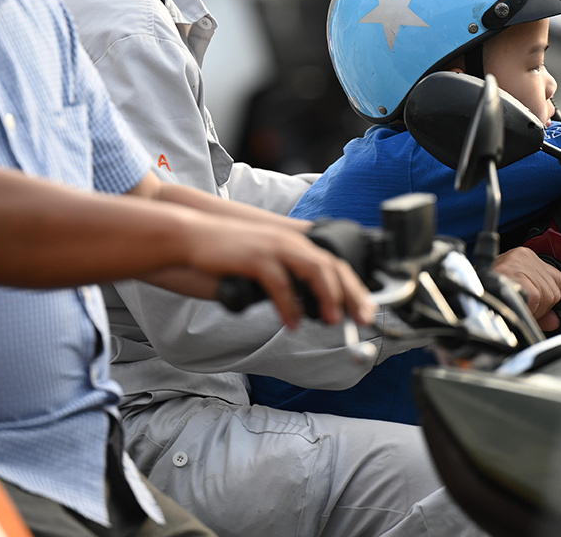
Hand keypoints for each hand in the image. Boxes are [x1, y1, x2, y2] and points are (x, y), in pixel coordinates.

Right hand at [176, 213, 375, 329]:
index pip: (336, 263)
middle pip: (333, 266)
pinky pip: (281, 284)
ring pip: (315, 270)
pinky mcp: (256, 257)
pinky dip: (290, 306)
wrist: (194, 237)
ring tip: (333, 321)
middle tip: (362, 320)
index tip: (366, 311)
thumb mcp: (266, 263)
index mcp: (295, 243)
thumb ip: (288, 278)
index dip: (355, 288)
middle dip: (352, 294)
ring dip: (328, 298)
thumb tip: (308, 306)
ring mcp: (274, 247)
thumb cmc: (229, 254)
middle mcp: (291, 242)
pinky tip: (290, 323)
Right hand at [492, 247, 560, 332]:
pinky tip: (515, 304)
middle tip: (526, 310)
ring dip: (533, 309)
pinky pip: (534, 299)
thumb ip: (538, 307)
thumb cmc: (484, 289)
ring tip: (514, 305)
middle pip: (553, 291)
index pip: (560, 279)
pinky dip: (528, 308)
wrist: (465, 288)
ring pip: (546, 297)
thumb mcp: (515, 294)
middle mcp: (525, 258)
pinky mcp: (516, 274)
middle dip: (544, 308)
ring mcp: (520, 265)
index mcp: (524, 258)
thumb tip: (553, 321)